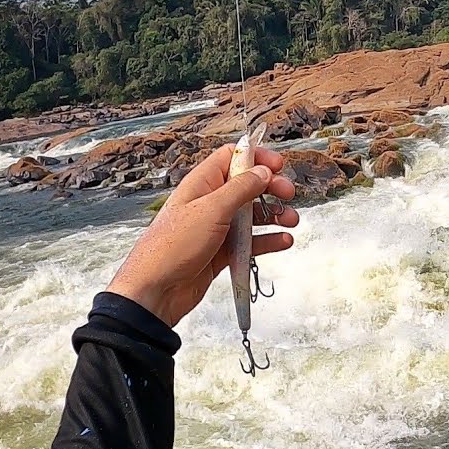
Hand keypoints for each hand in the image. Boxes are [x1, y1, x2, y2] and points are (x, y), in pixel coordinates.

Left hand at [107, 144, 298, 326]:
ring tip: (291, 221)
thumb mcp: (211, 210)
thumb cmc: (173, 247)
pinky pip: (250, 242)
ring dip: (274, 216)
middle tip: (288, 194)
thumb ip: (240, 189)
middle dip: (271, 188)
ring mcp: (216, 228)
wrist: (156, 290)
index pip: (231, 158)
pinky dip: (268, 241)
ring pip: (252, 216)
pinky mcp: (222, 252)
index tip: (278, 166)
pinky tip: (282, 242)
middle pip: (247, 186)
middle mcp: (209, 203)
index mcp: (202, 184)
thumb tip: (262, 171)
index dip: (256, 158)